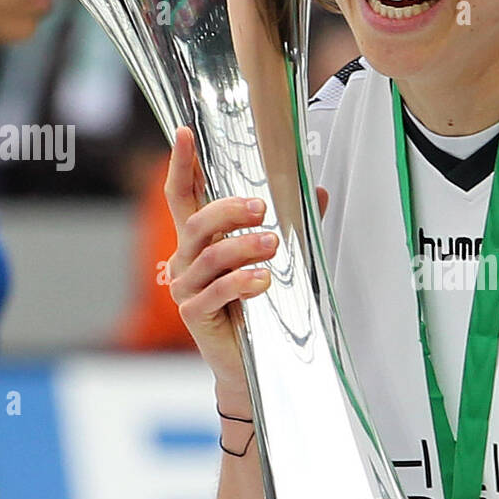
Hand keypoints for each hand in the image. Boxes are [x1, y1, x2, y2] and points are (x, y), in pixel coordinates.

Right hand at [164, 126, 327, 395]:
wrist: (253, 365)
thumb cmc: (261, 307)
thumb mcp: (277, 261)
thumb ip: (293, 226)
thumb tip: (317, 191)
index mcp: (199, 241)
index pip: (183, 195)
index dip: (181, 164)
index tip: (185, 133)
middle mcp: (185, 259)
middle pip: (197, 221)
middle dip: (229, 210)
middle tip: (262, 209)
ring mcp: (185, 287)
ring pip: (210, 256)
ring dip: (244, 246)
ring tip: (273, 246)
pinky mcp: (193, 314)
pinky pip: (216, 291)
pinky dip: (241, 282)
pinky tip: (262, 280)